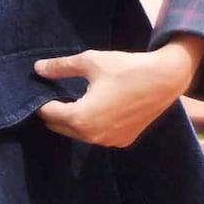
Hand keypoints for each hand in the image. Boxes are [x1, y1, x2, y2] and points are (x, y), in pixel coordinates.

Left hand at [31, 38, 203, 147]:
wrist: (165, 79)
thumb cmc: (126, 68)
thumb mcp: (90, 61)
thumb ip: (61, 67)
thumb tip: (38, 68)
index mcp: (81, 118)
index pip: (48, 114)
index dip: (41, 101)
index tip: (42, 89)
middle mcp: (93, 136)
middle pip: (60, 127)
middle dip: (55, 112)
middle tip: (56, 93)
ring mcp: (109, 142)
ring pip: (79, 134)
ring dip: (73, 120)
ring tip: (75, 99)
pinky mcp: (123, 141)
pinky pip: (98, 136)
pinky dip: (92, 125)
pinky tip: (97, 108)